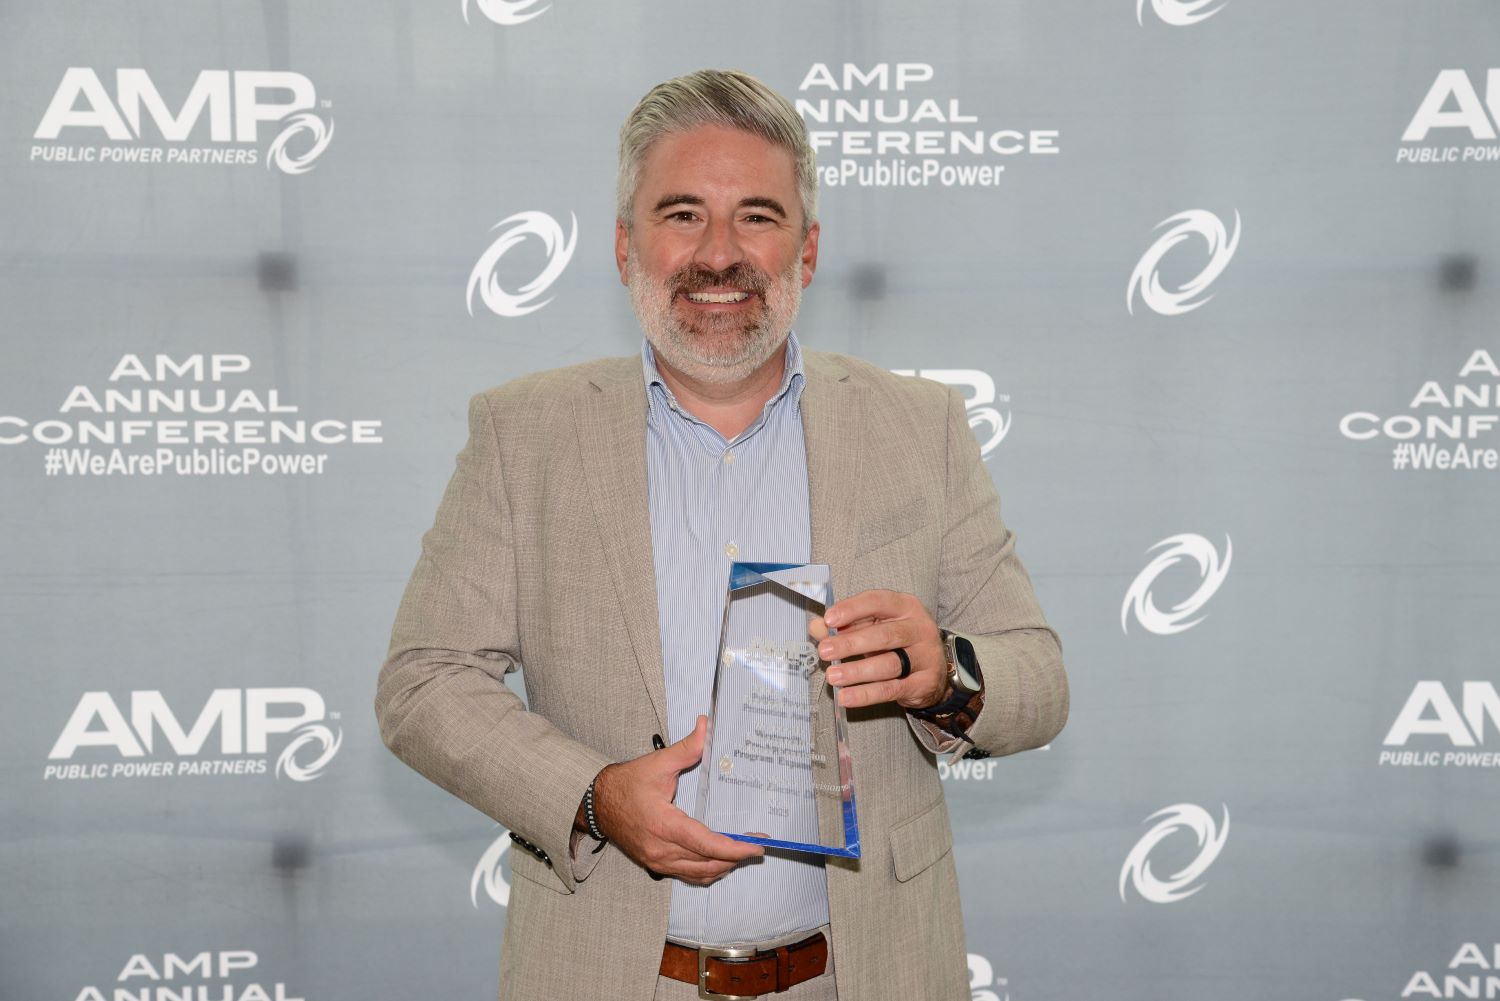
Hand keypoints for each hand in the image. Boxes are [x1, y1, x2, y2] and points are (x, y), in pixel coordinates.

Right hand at [591, 715, 763, 884]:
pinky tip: (720, 861)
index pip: (706, 844)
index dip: (734, 848)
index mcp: (663, 825)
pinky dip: (708, 871)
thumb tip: (706, 726)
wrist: (596, 804)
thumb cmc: (624, 784)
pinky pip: (688, 875)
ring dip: (724, 865)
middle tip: (756, 846)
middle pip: (708, 863)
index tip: (755, 847)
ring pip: (700, 874)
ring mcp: (658, 861)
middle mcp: (661, 849)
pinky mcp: (655, 865)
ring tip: (742, 852)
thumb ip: (687, 748)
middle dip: (736, 857)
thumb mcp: (657, 763)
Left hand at [811, 589, 947, 710]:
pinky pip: (892, 689)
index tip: (829, 620)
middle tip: (825, 651)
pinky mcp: (924, 683)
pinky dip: (867, 694)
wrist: (934, 671)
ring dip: (857, 671)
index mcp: (905, 607)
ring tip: (833, 676)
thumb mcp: (873, 628)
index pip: (878, 602)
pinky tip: (847, 696)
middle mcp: (919, 628)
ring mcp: (925, 656)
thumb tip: (816, 627)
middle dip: (851, 643)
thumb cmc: (897, 643)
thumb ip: (845, 626)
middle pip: (885, 635)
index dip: (853, 609)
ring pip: (889, 664)